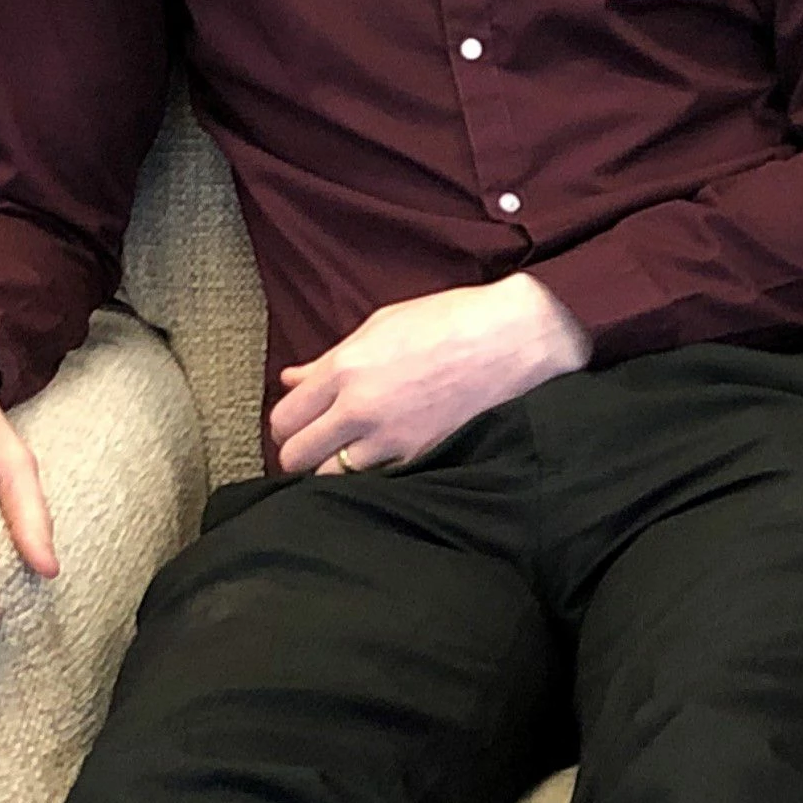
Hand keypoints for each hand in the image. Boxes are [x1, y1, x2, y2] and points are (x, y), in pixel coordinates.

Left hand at [268, 273, 586, 475]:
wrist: (517, 338)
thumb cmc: (453, 320)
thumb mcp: (383, 325)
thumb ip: (331, 358)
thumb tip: (292, 378)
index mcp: (345, 367)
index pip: (285, 416)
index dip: (286, 424)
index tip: (298, 425)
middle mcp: (360, 407)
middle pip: (295, 455)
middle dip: (299, 452)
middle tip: (315, 445)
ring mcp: (391, 438)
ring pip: (328, 478)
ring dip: (331, 470)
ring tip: (346, 458)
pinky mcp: (422, 458)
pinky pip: (375, 482)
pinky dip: (370, 478)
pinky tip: (381, 462)